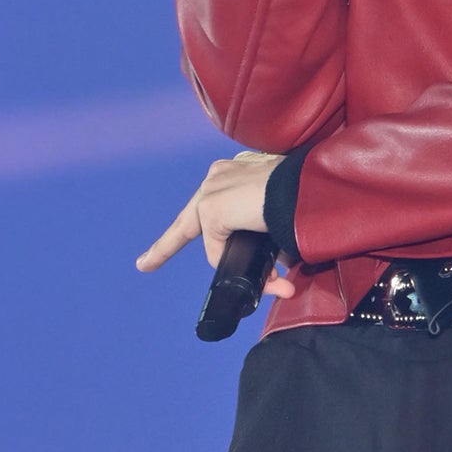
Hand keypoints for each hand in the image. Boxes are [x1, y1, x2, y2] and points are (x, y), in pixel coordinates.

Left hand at [136, 152, 296, 298]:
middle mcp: (220, 175)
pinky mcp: (211, 206)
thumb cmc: (303, 200)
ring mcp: (213, 189)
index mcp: (237, 172)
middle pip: (191, 219)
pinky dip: (230, 257)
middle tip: (145, 264)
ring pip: (210, 237)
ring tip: (241, 275)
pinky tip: (247, 255)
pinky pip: (215, 247)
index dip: (192, 222)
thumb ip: (265, 242)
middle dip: (166, 246)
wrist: (307, 189)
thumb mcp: (277, 220)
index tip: (174, 233)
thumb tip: (275, 280)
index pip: (207, 202)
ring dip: (226, 259)